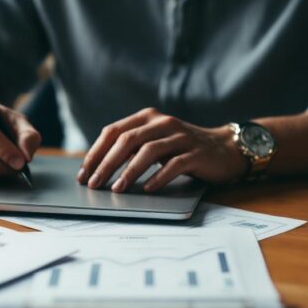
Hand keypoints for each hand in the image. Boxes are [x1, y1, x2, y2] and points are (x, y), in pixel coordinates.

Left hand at [77, 108, 248, 191]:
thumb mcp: (153, 143)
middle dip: (106, 164)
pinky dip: (158, 177)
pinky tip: (146, 189)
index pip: (112, 132)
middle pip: (127, 141)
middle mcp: (162, 122)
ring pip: (148, 151)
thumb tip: (96, 169)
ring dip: (129, 171)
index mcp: (147, 118)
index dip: (95, 153)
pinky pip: (174, 164)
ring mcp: (180, 136)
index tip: (83, 174)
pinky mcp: (196, 152)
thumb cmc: (182, 149)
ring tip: (116, 188)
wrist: (224, 149)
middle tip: (94, 184)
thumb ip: (130, 148)